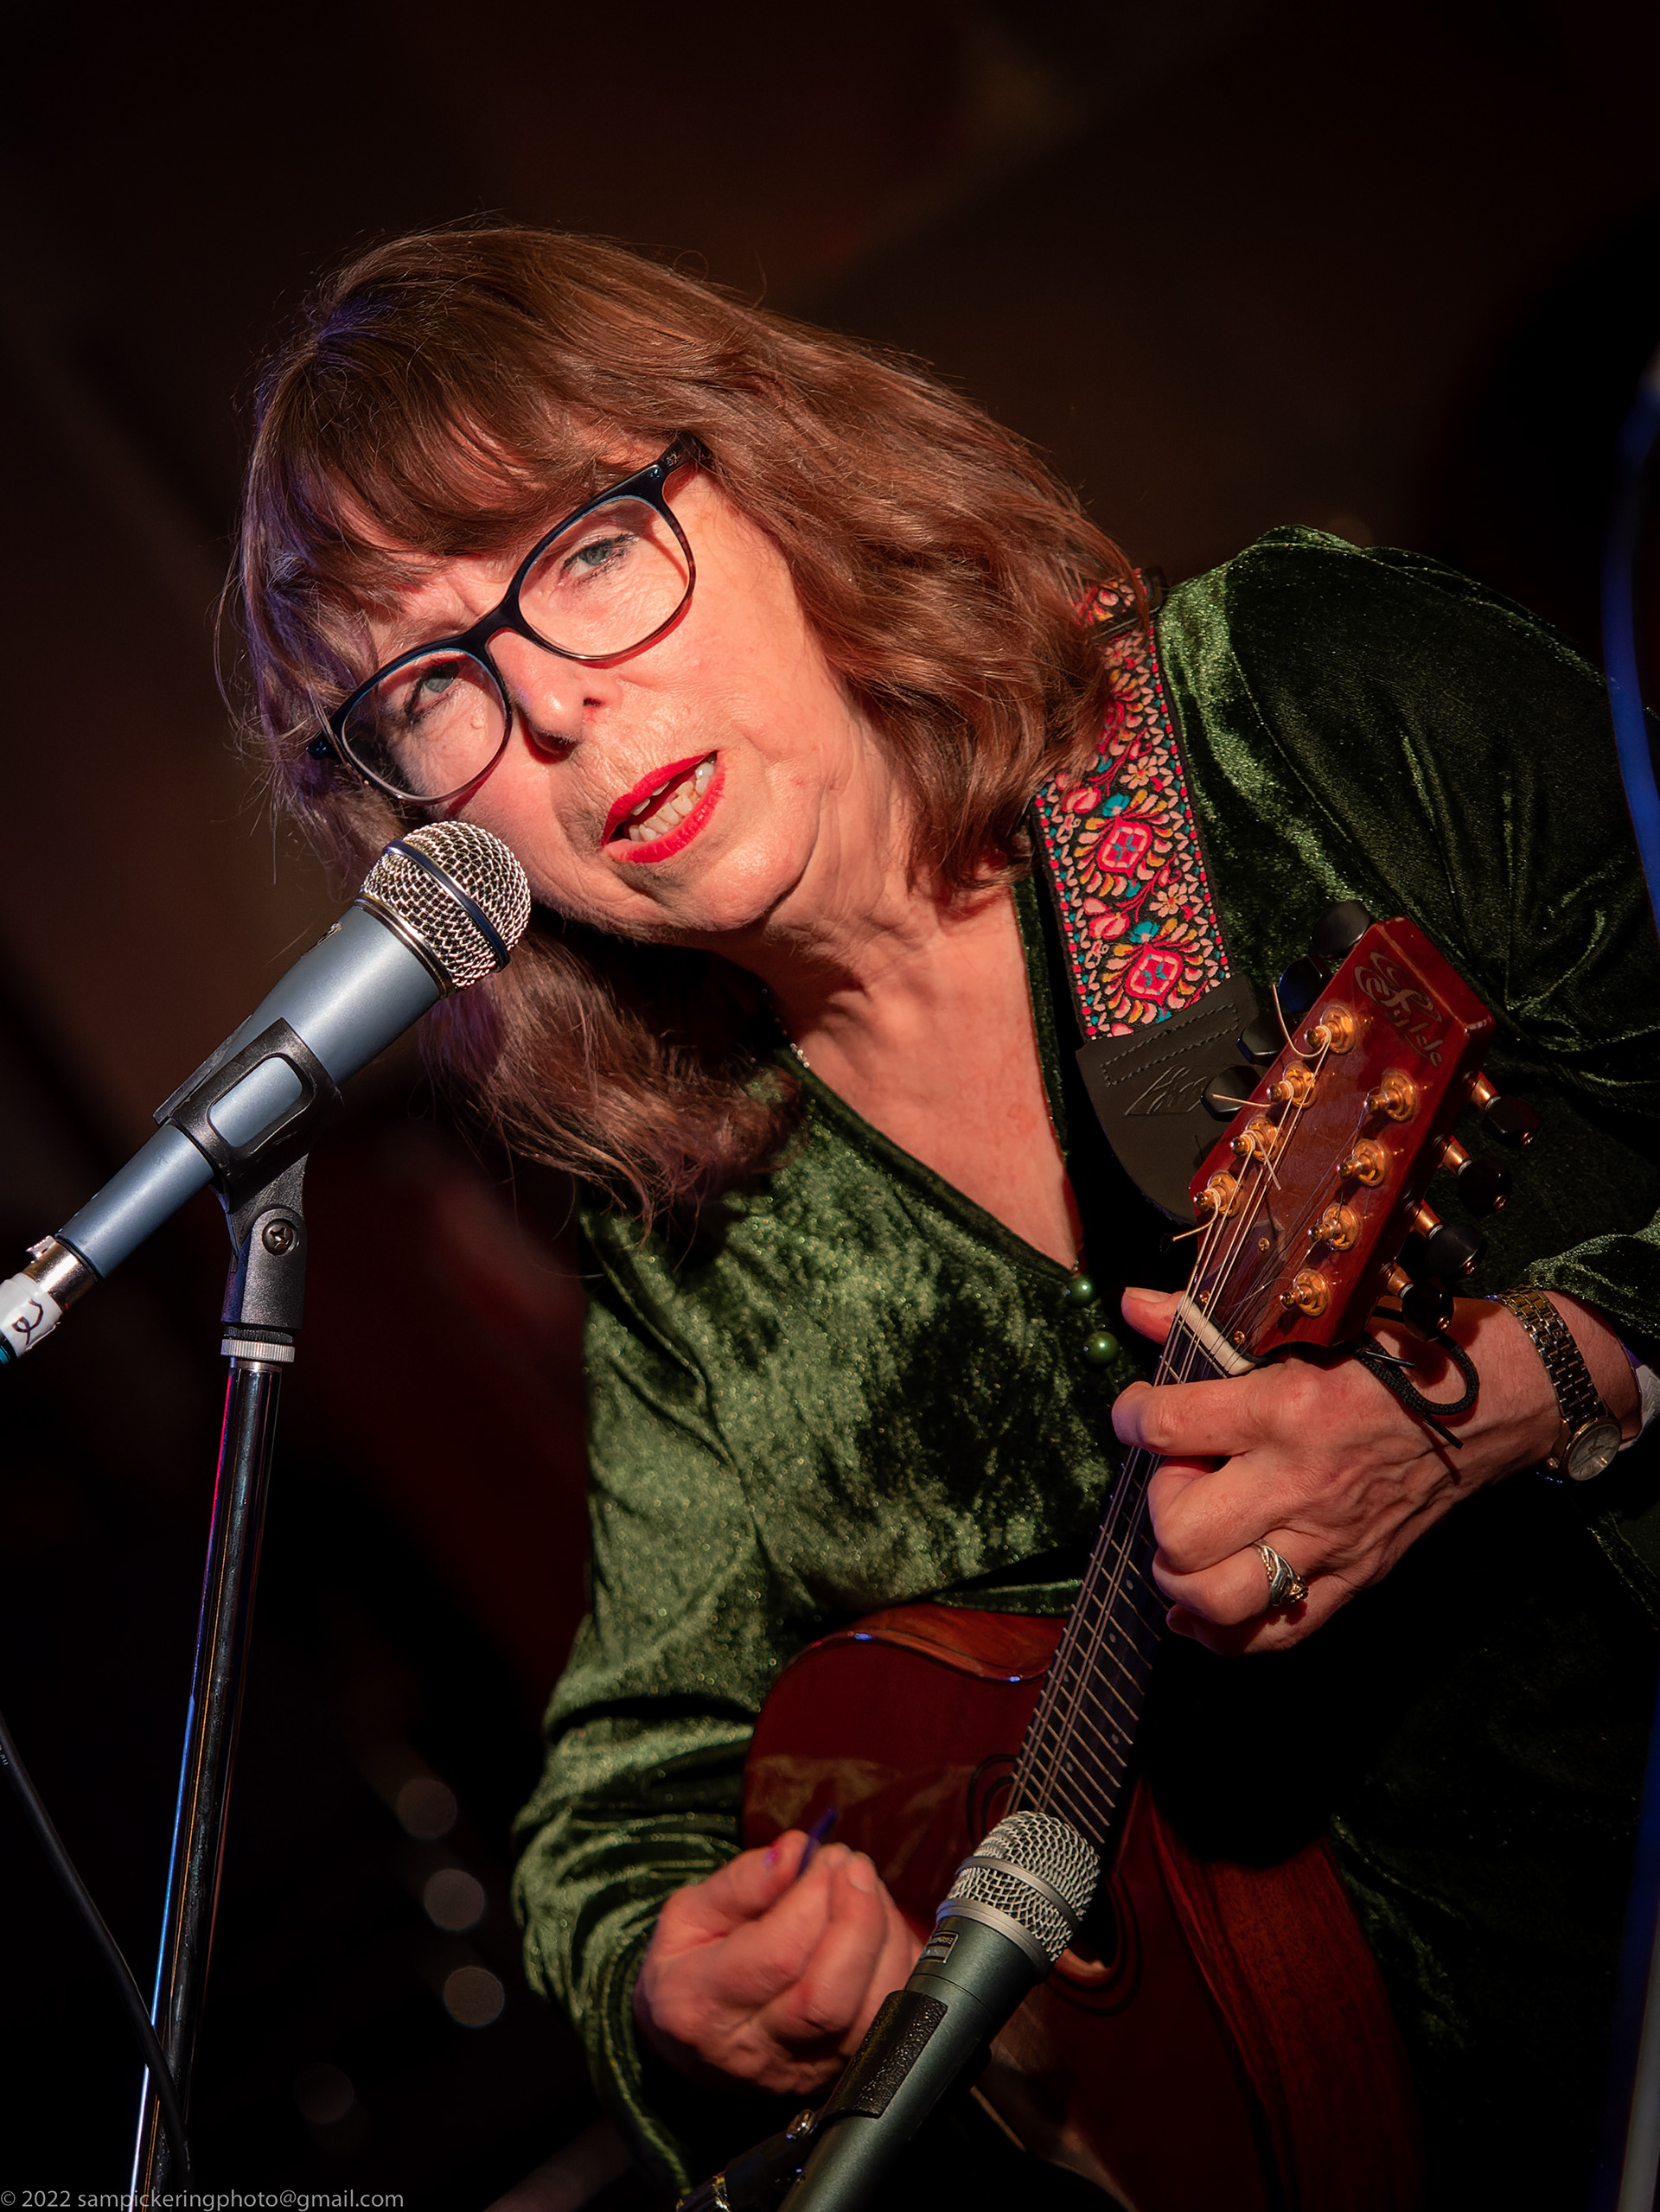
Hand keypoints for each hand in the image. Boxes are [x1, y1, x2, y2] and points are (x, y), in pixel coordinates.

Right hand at [633, 1833, 923, 2096]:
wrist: (696, 2046)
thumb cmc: (691, 1971)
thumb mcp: (687, 1916)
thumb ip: (740, 1883)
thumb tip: (795, 1852)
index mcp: (703, 2007)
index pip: (780, 1956)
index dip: (815, 1898)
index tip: (824, 1856)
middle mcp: (758, 2051)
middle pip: (831, 1996)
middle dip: (858, 1917)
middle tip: (852, 1866)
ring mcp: (807, 2069)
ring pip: (872, 2011)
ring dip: (883, 1935)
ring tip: (863, 1890)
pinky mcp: (845, 2069)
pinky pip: (895, 2017)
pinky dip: (898, 1961)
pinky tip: (877, 1925)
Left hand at [1113, 1285, 1639, 1654]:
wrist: (1489, 1405)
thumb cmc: (1396, 1355)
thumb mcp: (1305, 1324)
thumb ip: (1205, 1320)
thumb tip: (1131, 1306)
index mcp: (1285, 1408)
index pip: (1167, 1427)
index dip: (1131, 1417)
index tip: (1136, 1413)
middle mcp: (1300, 1482)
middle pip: (1180, 1531)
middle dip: (1160, 1505)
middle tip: (1182, 1479)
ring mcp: (1328, 1540)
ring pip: (1216, 1599)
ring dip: (1182, 1576)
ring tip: (1191, 1541)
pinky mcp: (1354, 1579)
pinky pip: (1273, 1635)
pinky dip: (1223, 1631)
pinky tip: (1202, 1604)